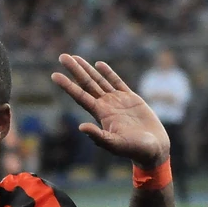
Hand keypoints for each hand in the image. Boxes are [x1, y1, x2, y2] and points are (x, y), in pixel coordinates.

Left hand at [52, 55, 169, 168]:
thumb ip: (98, 136)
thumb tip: (81, 127)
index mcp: (100, 115)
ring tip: (75, 57)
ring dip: (87, 69)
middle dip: (75, 70)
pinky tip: (98, 64)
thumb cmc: (134, 150)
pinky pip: (117, 82)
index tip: (54, 75)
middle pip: (86, 84)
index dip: (68, 85)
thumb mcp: (114, 144)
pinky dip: (108, 73)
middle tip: (62, 56)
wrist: (153, 149)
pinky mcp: (131, 99)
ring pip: (99, 81)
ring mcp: (117, 101)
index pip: (80, 96)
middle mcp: (106, 106)